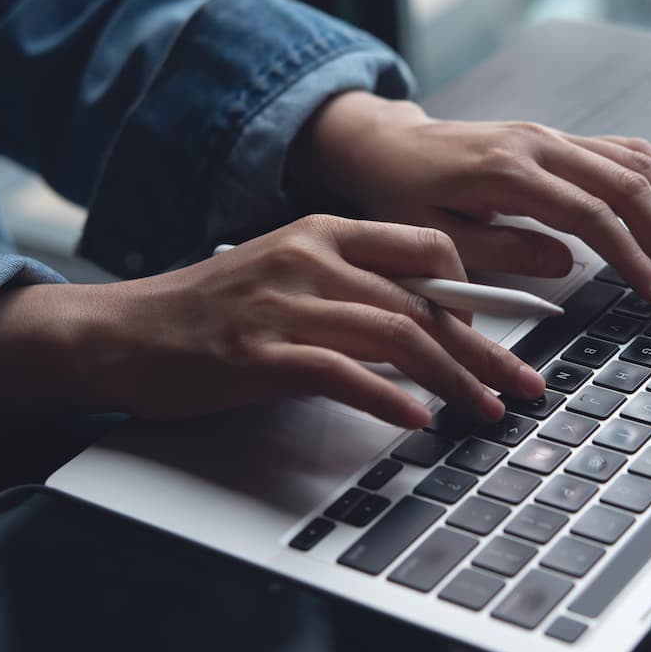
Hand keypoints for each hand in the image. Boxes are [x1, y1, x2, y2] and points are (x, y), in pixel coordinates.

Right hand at [0, 215, 545, 429]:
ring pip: (396, 337)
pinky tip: (418, 419)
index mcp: (324, 232)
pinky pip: (341, 375)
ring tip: (488, 411)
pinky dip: (387, 399)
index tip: (505, 328)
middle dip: (484, 350)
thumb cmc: (214, 310)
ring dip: (452, 380)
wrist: (125, 332)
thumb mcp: (290, 273)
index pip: (425, 245)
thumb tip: (435, 320)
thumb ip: (357, 285)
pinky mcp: (261, 356)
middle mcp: (313, 260)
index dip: (475, 287)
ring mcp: (286, 307)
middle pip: (423, 303)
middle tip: (525, 384)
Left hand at [292, 91, 650, 303]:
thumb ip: (501, 251)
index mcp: (508, 170)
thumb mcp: (436, 235)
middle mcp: (540, 143)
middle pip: (628, 185)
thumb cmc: (402, 194)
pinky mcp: (560, 139)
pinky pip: (624, 151)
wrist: (388, 147)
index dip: (633, 257)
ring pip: (636, 163)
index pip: (591, 214)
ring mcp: (553, 136)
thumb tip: (568, 263)